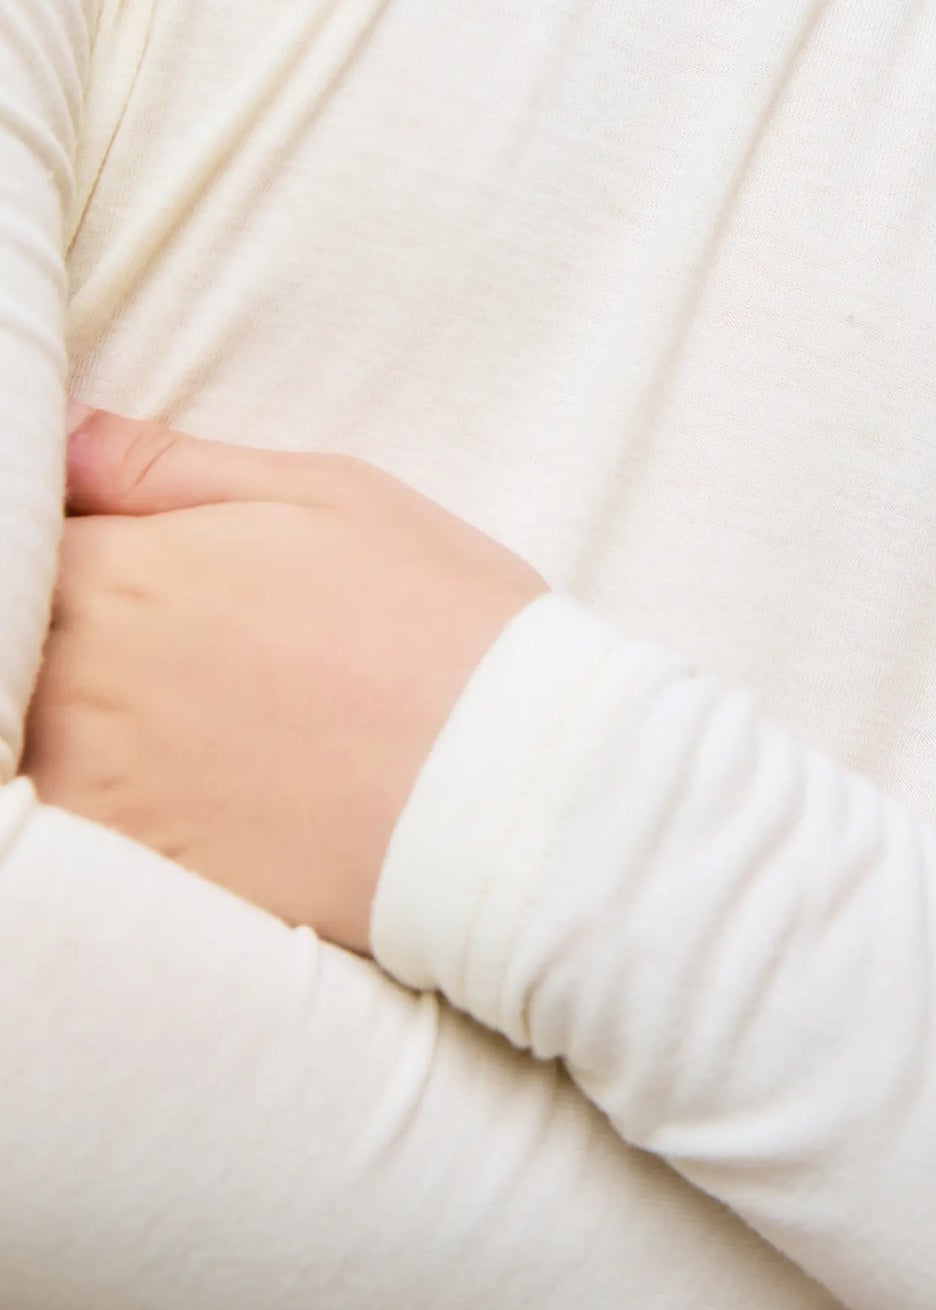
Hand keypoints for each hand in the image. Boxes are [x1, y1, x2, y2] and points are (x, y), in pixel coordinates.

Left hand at [21, 405, 547, 952]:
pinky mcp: (134, 875)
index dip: (67, 541)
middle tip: (185, 639)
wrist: (513, 784)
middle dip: (72, 626)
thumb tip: (68, 435)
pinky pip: (68, 834)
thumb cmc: (440, 618)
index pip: (21, 539)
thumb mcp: (327, 494)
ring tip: (194, 711)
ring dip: (80, 716)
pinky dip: (99, 804)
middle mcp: (84, 681)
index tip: (121, 554)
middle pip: (20, 643)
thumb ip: (173, 469)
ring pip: (32, 738)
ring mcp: (98, 789)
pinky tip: (192, 785)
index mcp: (124, 572)